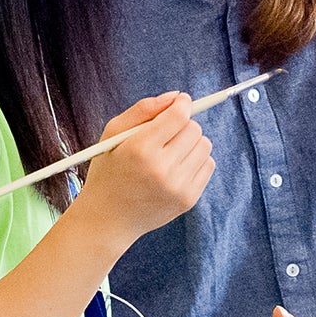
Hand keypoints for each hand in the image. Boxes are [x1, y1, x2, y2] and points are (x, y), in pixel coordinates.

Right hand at [72, 93, 215, 241]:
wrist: (107, 220)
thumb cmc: (109, 173)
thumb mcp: (112, 136)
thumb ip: (143, 110)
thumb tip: (177, 96)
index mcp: (140, 149)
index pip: (179, 116)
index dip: (182, 105)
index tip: (180, 104)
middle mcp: (161, 168)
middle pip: (194, 128)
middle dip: (183, 125)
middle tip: (167, 134)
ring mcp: (177, 186)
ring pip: (205, 145)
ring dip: (191, 143)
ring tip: (170, 152)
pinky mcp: (188, 199)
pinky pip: (208, 165)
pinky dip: (196, 161)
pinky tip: (176, 167)